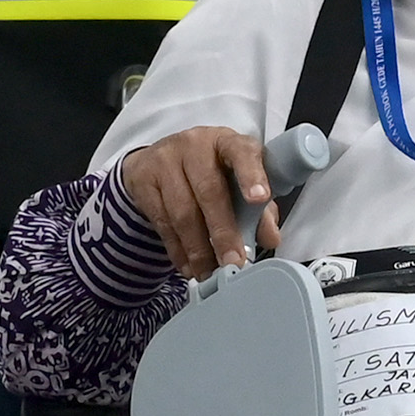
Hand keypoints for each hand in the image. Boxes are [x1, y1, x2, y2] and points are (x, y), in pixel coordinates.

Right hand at [120, 127, 276, 276]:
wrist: (158, 160)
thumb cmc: (209, 171)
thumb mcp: (235, 179)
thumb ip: (257, 208)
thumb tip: (271, 238)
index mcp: (226, 142)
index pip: (241, 152)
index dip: (252, 175)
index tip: (260, 199)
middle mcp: (195, 146)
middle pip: (209, 190)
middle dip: (223, 232)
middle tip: (234, 261)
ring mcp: (165, 161)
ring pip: (182, 211)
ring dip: (198, 249)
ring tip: (210, 273)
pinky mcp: (144, 180)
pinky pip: (162, 222)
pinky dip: (177, 250)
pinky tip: (189, 267)